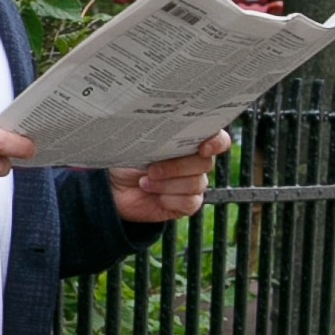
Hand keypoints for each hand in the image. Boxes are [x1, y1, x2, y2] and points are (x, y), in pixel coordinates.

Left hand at [109, 134, 229, 226]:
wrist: (116, 188)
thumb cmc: (130, 160)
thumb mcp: (141, 144)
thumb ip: (158, 137)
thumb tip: (161, 129)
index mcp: (190, 141)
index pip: (218, 140)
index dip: (216, 143)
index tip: (203, 148)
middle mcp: (197, 162)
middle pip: (205, 164)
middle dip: (177, 167)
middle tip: (151, 169)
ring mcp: (194, 184)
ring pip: (195, 183)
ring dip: (167, 184)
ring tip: (145, 182)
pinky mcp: (187, 204)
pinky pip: (189, 202)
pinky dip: (169, 199)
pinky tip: (154, 196)